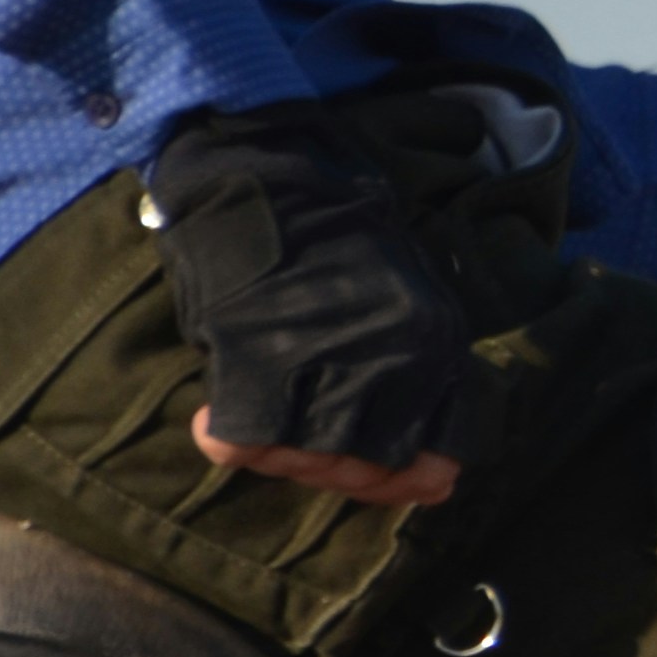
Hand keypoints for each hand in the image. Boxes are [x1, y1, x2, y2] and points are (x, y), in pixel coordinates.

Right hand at [149, 107, 474, 509]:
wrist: (271, 175)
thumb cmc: (333, 239)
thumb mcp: (404, 303)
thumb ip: (416, 377)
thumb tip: (427, 474)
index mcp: (438, 347)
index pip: (442, 455)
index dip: (406, 481)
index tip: (380, 480)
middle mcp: (395, 362)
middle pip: (369, 465)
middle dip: (336, 473)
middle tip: (301, 446)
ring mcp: (329, 360)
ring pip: (312, 460)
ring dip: (283, 458)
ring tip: (263, 426)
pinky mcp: (258, 355)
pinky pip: (246, 439)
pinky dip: (229, 441)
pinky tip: (215, 422)